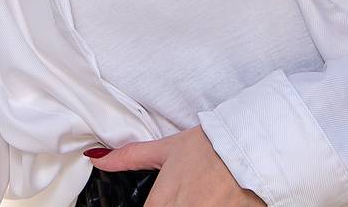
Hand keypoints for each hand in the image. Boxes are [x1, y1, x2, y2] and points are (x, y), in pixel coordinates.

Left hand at [87, 125, 265, 206]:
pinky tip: (207, 201)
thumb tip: (96, 158)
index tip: (161, 199)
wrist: (251, 148)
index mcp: (162, 202)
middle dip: (168, 206)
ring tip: (196, 196)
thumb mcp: (165, 149)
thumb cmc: (209, 147)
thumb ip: (128, 157)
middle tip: (181, 194)